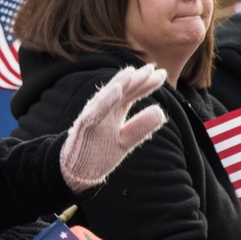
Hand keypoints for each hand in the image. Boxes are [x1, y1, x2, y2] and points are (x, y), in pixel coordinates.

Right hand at [59, 64, 166, 191]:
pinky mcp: (85, 127)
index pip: (133, 93)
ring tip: (132, 72)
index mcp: (115, 110)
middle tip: (152, 68)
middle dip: (136, 79)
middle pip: (123, 90)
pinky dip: (106, 100)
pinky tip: (116, 89)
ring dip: (119, 83)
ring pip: (108, 96)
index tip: (163, 75)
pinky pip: (95, 111)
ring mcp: (93, 115)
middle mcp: (104, 108)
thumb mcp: (126, 140)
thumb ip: (140, 126)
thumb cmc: (100, 152)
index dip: (147, 84)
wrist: (78, 171)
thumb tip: (160, 111)